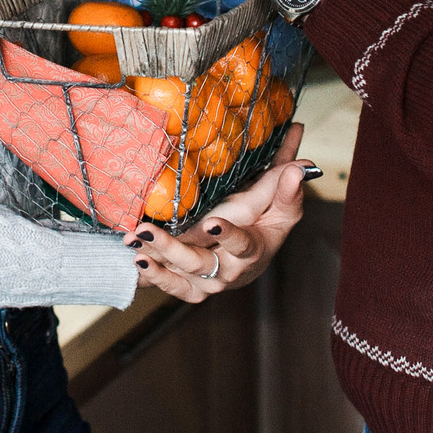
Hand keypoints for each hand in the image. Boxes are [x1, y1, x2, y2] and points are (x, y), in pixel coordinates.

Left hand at [126, 126, 313, 304]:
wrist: (254, 259)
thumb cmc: (266, 224)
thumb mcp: (281, 204)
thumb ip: (286, 180)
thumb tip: (300, 145)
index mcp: (253, 249)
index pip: (241, 244)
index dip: (228, 235)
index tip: (213, 222)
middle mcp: (229, 271)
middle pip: (199, 264)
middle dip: (171, 249)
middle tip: (145, 231)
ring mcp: (208, 282)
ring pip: (180, 277)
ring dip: (154, 262)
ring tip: (133, 243)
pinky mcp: (191, 286)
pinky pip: (169, 286)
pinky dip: (151, 276)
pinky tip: (133, 259)